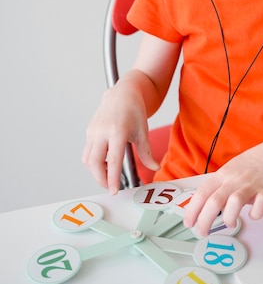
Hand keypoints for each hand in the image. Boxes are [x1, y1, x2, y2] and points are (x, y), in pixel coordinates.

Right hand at [82, 74, 158, 193]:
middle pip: (94, 163)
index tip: (114, 190)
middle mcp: (102, 131)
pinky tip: (105, 164)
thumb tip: (155, 168)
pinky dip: (94, 163)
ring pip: (88, 160)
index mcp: (118, 131)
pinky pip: (87, 153)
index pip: (114, 160)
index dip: (113, 178)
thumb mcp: (143, 131)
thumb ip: (146, 152)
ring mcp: (93, 131)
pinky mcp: (89, 132)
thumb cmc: (133, 110)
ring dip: (96, 172)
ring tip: (109, 176)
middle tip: (111, 187)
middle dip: (101, 179)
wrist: (122, 93)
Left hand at [183, 139, 262, 235]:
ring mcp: (251, 185)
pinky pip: (261, 204)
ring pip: (235, 202)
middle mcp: (235, 180)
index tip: (189, 223)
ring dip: (229, 217)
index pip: (202, 193)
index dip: (192, 210)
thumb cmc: (252, 165)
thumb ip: (218, 188)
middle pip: (214, 201)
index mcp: (223, 176)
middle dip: (205, 220)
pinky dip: (256, 213)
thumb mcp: (229, 172)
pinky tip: (255, 214)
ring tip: (230, 223)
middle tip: (202, 232)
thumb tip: (205, 208)